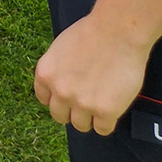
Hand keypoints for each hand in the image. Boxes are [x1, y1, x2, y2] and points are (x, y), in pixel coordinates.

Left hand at [34, 14, 149, 136]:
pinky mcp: (105, 112)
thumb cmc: (93, 33)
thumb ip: (58, 70)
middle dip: (72, 111)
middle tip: (86, 103)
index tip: (67, 98)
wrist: (117, 32)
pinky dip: (108, 122)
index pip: (44, 99)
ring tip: (101, 104)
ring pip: (81, 125)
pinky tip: (113, 108)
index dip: (57, 99)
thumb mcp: (61, 48)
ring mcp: (82, 103)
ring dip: (90, 118)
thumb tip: (62, 83)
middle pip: (60, 116)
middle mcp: (60, 91)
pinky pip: (103, 129)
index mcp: (45, 73)